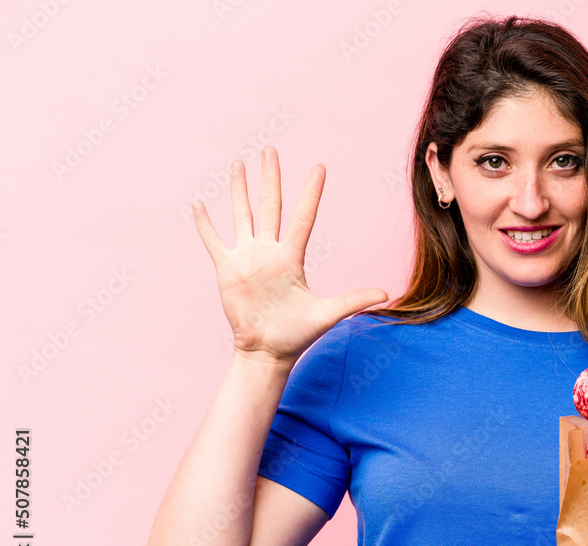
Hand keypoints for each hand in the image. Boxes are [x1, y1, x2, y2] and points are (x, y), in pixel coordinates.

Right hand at [193, 146, 388, 363]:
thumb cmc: (296, 334)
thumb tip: (386, 294)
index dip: (311, 193)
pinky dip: (205, 224)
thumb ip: (354, 300)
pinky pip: (214, 241)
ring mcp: (247, 258)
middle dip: (270, 178)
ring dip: (238, 190)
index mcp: (292, 257)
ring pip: (242, 215)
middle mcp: (269, 251)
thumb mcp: (327, 314)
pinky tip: (198, 204)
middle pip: (270, 206)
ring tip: (238, 164)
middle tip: (270, 149)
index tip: (319, 167)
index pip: (304, 217)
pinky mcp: (227, 269)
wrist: (266, 350)